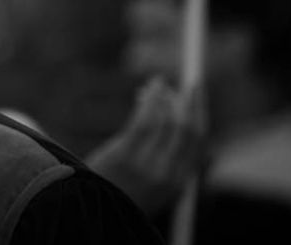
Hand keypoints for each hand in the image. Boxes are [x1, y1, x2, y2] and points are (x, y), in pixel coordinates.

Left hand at [85, 77, 205, 215]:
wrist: (89, 209)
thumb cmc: (121, 193)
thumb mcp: (157, 188)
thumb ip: (176, 166)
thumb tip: (201, 143)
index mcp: (179, 183)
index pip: (200, 143)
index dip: (201, 114)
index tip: (197, 95)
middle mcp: (168, 174)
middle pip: (187, 130)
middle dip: (190, 102)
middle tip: (191, 82)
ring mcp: (147, 166)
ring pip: (166, 122)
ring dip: (165, 98)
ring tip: (158, 84)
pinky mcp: (125, 156)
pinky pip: (144, 122)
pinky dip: (150, 103)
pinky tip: (147, 92)